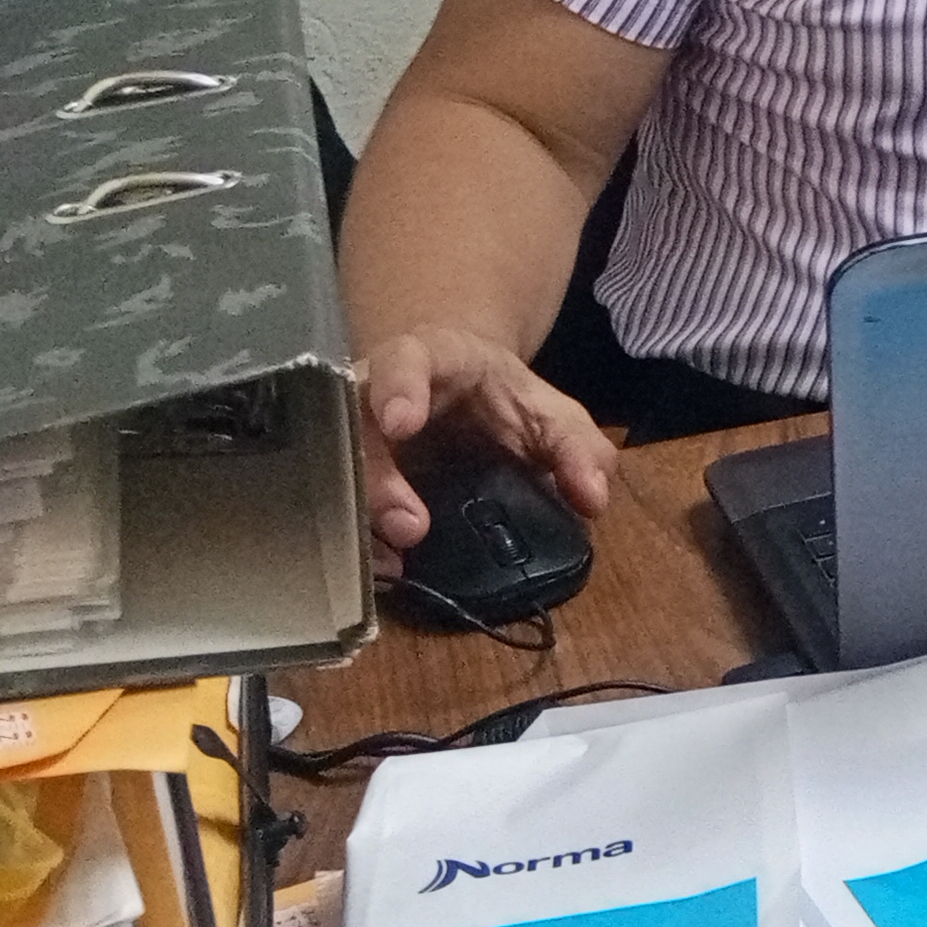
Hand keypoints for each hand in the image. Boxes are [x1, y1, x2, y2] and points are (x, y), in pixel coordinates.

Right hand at [355, 329, 615, 572]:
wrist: (468, 398)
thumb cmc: (507, 400)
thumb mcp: (552, 415)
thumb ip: (579, 448)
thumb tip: (593, 497)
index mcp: (432, 359)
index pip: (406, 358)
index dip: (398, 385)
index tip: (401, 423)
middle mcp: (376, 391)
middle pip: (354, 422)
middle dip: (375, 474)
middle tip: (409, 524)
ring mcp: (354, 432)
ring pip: (333, 465)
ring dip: (362, 515)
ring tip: (394, 557)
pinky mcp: (350, 471)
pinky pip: (337, 500)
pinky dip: (360, 536)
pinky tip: (384, 568)